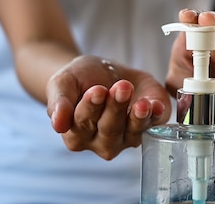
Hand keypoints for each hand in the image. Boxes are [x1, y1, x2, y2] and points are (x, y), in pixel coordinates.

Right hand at [46, 55, 170, 159]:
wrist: (103, 71)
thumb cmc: (80, 79)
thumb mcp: (63, 82)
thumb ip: (58, 102)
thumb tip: (57, 125)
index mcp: (76, 135)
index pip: (83, 124)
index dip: (91, 107)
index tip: (97, 91)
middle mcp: (102, 142)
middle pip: (109, 129)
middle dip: (116, 108)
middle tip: (121, 87)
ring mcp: (128, 137)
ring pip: (133, 132)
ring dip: (138, 118)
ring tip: (141, 103)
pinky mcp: (149, 125)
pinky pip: (154, 125)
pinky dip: (156, 116)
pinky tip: (157, 105)